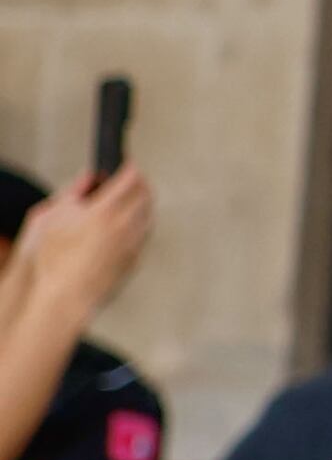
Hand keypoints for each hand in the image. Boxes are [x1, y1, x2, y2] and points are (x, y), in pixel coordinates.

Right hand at [6, 169, 153, 331]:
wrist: (65, 295)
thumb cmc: (54, 258)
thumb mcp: (53, 216)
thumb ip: (75, 191)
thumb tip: (91, 177)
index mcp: (104, 211)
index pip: (130, 179)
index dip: (130, 167)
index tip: (128, 164)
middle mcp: (124, 226)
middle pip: (145, 194)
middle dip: (141, 182)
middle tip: (133, 178)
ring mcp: (133, 243)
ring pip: (149, 214)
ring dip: (144, 201)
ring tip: (135, 197)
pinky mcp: (135, 258)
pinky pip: (144, 234)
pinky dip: (141, 222)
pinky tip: (131, 222)